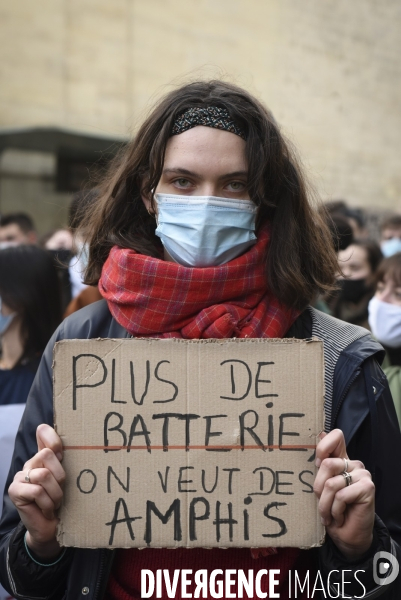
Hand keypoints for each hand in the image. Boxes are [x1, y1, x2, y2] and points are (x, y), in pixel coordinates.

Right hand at [8, 424, 64, 559]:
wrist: (51, 528)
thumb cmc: (61, 502)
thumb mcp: (66, 479)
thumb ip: (64, 461)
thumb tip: (69, 443)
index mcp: (43, 457)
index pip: (43, 432)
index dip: (52, 436)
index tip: (61, 452)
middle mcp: (31, 463)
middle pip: (47, 454)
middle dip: (60, 476)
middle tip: (60, 491)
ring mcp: (20, 476)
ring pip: (44, 474)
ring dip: (55, 493)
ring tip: (55, 503)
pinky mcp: (15, 490)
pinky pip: (37, 491)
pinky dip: (47, 503)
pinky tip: (47, 510)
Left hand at [314, 429, 374, 559]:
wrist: (347, 536)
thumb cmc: (332, 510)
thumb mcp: (322, 486)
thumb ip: (322, 462)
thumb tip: (320, 433)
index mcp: (342, 460)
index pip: (336, 436)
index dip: (323, 446)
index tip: (317, 463)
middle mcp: (354, 464)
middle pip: (326, 464)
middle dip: (319, 489)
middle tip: (322, 504)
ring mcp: (363, 475)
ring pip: (331, 484)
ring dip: (326, 505)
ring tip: (330, 514)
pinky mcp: (368, 488)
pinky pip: (341, 495)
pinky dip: (336, 510)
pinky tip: (340, 516)